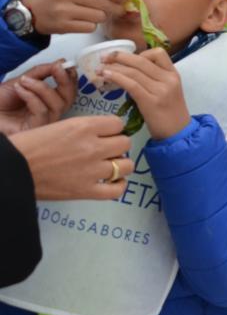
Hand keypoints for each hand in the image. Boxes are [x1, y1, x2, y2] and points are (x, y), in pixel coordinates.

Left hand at [0, 61, 76, 133]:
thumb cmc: (1, 100)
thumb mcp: (23, 80)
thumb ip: (42, 72)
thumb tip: (61, 63)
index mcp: (49, 100)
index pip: (68, 90)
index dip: (71, 77)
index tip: (64, 64)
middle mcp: (50, 111)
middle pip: (70, 99)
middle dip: (65, 81)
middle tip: (56, 68)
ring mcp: (44, 121)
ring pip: (57, 104)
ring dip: (41, 87)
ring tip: (24, 80)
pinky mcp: (35, 129)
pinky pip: (42, 111)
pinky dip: (31, 97)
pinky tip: (19, 90)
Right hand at [10, 115, 132, 200]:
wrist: (13, 168)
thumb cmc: (30, 145)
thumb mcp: (60, 125)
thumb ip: (85, 129)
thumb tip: (104, 134)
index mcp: (84, 126)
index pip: (118, 123)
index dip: (112, 129)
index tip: (105, 134)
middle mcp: (93, 147)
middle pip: (125, 142)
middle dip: (116, 145)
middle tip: (105, 150)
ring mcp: (92, 170)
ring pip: (127, 165)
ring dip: (120, 164)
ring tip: (108, 165)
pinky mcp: (86, 191)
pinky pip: (117, 190)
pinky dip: (118, 185)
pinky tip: (112, 181)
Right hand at [21, 0, 125, 34]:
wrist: (28, 9)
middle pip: (105, 3)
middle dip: (115, 8)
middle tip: (119, 10)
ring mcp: (64, 10)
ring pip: (99, 16)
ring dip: (100, 17)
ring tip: (91, 14)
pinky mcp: (63, 25)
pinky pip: (90, 27)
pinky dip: (90, 26)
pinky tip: (82, 21)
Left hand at [96, 49, 189, 138]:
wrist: (178, 133)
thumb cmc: (169, 113)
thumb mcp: (168, 90)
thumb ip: (154, 79)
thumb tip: (130, 70)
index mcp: (173, 74)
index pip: (158, 53)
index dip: (140, 53)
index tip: (127, 59)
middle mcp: (168, 79)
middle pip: (141, 60)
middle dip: (120, 56)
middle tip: (105, 57)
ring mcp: (161, 90)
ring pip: (134, 72)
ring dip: (114, 68)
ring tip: (100, 69)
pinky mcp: (151, 101)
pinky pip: (131, 84)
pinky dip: (116, 78)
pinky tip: (106, 77)